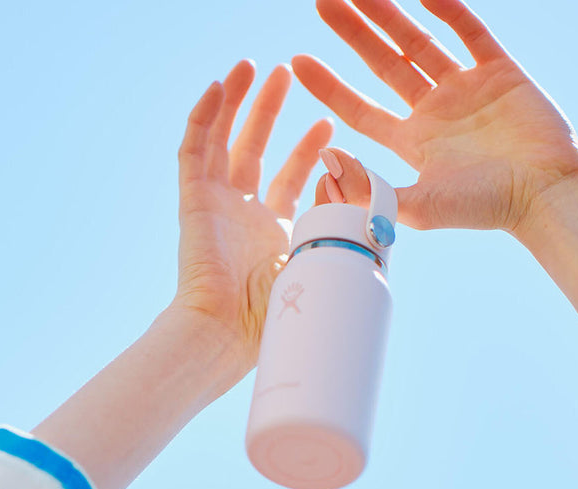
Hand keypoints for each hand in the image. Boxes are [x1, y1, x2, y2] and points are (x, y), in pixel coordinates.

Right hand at [172, 61, 332, 371]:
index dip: (308, 150)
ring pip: (222, 140)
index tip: (329, 124)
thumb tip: (384, 235)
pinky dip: (203, 118)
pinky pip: (193, 151)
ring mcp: (215, 206)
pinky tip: (216, 87)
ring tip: (252, 65)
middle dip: (272, 110)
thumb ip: (343, 247)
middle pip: (254, 148)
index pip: (290, 178)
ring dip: (237, 102)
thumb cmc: (272, 321)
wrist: (227, 334)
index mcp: (273, 234)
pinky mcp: (193, 203)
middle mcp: (242, 215)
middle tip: (289, 73)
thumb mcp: (318, 274)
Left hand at [293, 0, 577, 233]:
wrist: (542, 195)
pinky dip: (447, 8)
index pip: (361, 109)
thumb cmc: (482, 209)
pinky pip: (469, 31)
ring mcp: (467, 89)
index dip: (330, 86)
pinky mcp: (501, 72)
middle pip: (384, 64)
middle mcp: (435, 113)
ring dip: (388, 13)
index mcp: (414, 144)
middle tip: (321, 1)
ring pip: (419, 41)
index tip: (297, 62)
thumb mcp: (415, 206)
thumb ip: (371, 188)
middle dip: (353, 33)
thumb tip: (326, 162)